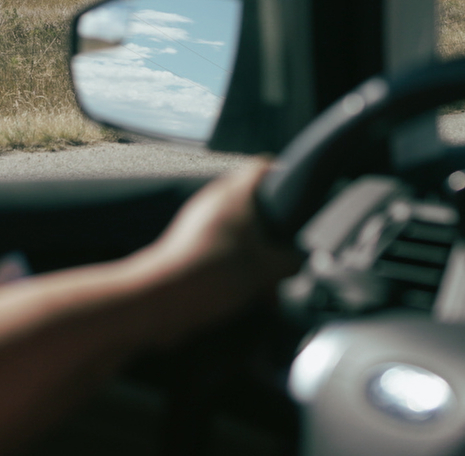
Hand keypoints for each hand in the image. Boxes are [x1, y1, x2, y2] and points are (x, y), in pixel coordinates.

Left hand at [132, 160, 301, 345]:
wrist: (165, 300)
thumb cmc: (214, 274)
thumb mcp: (268, 270)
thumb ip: (292, 261)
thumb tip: (299, 259)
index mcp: (235, 194)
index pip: (263, 165)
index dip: (283, 173)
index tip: (296, 188)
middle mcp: (215, 201)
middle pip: (254, 203)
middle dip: (273, 232)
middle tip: (284, 255)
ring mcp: (199, 221)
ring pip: (238, 229)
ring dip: (256, 254)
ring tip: (266, 286)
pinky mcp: (188, 243)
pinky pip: (222, 247)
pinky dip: (236, 265)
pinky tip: (246, 293)